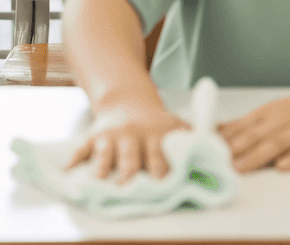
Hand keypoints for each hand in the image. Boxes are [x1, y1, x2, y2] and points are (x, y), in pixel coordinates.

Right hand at [69, 90, 187, 182]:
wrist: (128, 100)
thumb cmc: (157, 124)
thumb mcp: (178, 126)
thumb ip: (196, 141)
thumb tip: (222, 160)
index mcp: (155, 136)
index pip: (160, 157)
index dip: (162, 171)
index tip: (163, 184)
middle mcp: (132, 135)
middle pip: (131, 157)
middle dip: (129, 172)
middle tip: (126, 188)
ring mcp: (111, 135)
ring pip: (105, 152)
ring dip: (101, 166)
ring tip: (96, 181)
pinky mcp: (93, 136)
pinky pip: (80, 146)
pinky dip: (73, 157)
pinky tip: (66, 169)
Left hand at [218, 77, 289, 172]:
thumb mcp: (274, 112)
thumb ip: (248, 125)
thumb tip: (218, 132)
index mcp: (268, 114)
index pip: (240, 127)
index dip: (222, 140)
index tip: (204, 149)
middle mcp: (281, 120)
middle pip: (254, 136)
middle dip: (233, 150)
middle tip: (215, 162)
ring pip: (276, 143)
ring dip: (257, 155)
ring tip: (241, 167)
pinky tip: (284, 166)